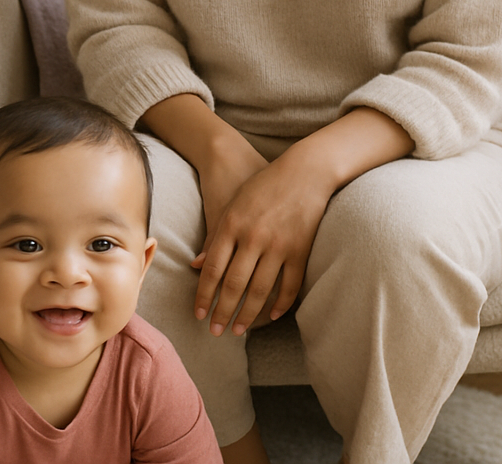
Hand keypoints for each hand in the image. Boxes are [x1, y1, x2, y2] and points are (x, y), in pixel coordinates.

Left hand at [194, 151, 333, 336]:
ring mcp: (279, 244)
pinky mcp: (301, 249)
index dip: (204, 296)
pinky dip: (281, 304)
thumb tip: (196, 266)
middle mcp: (254, 237)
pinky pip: (290, 285)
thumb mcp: (233, 203)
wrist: (305, 170)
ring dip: (248, 315)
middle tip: (215, 332)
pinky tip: (272, 316)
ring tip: (238, 330)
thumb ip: (215, 235)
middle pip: (234, 285)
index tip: (199, 315)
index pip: (213, 269)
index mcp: (232, 224)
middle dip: (222, 312)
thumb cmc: (263, 184)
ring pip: (260, 291)